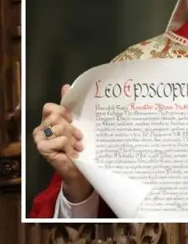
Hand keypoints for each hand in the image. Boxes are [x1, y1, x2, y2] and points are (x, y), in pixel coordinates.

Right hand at [32, 84, 93, 202]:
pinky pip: (60, 139)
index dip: (63, 111)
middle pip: (57, 117)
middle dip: (72, 128)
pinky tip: (72, 153)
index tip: (72, 119)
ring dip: (72, 138)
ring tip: (77, 146)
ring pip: (60, 127)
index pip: (50, 107)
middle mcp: (41, 128)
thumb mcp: (77, 123)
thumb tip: (66, 86)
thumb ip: (70, 106)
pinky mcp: (42, 148)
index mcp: (49, 120)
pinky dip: (69, 146)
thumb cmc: (78, 145)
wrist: (79, 168)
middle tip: (79, 137)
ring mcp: (39, 138)